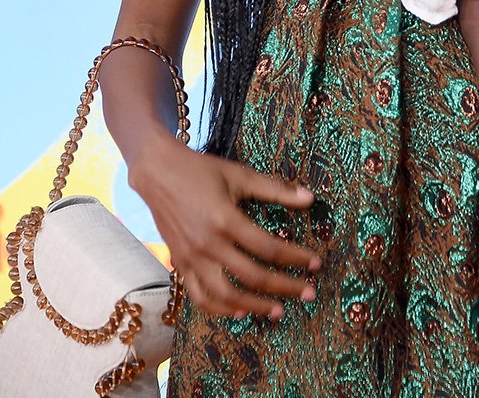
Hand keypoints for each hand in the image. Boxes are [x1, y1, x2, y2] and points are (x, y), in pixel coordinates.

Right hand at [130, 135, 319, 318]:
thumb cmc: (201, 170)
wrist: (158, 173)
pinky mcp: (179, 265)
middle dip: (285, 287)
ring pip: (226, 295)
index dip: (296, 258)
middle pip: (252, 276)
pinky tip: (240, 311)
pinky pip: (200, 297)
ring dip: (255, 306)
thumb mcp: (240, 175)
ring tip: (278, 310)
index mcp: (225, 220)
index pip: (269, 247)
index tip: (317, 263)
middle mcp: (208, 244)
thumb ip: (275, 189)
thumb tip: (310, 198)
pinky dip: (220, 309)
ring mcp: (191, 258)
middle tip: (309, 293)